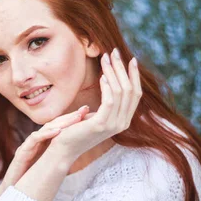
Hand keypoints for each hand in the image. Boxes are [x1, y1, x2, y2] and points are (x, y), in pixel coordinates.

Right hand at [0, 105, 90, 193]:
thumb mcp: (49, 165)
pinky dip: (46, 134)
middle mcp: (36, 141)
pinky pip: (34, 139)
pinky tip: (58, 132)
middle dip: (69, 117)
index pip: (58, 127)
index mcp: (43, 143)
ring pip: (45, 129)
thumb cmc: (32, 179)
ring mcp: (28, 145)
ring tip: (75, 118)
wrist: (15, 192)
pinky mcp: (22, 152)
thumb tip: (78, 151)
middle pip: (53, 124)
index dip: (72, 120)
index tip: (87, 113)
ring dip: (61, 123)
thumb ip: (58, 155)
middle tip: (84, 111)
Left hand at [47, 49, 141, 163]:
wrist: (64, 149)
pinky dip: (107, 86)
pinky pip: (109, 101)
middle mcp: (123, 123)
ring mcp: (114, 125)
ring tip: (105, 58)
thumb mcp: (95, 114)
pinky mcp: (101, 124)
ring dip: (113, 72)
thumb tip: (108, 80)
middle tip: (114, 52)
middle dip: (122, 68)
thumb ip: (106, 102)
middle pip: (130, 90)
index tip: (131, 58)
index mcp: (124, 120)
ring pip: (120, 92)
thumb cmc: (76, 129)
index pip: (135, 94)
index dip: (134, 75)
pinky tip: (102, 76)